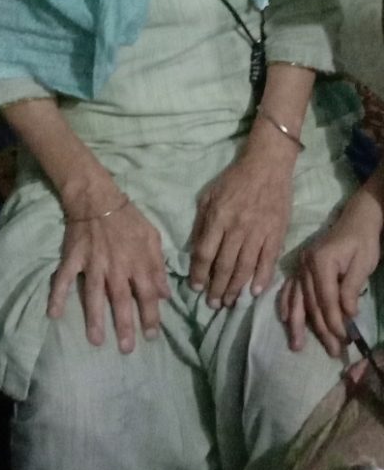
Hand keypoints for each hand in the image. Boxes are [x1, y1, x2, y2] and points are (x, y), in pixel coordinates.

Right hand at [48, 200, 169, 354]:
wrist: (97, 197)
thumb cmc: (128, 218)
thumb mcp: (151, 237)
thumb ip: (158, 265)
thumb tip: (165, 294)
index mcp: (137, 261)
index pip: (147, 294)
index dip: (150, 316)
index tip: (151, 337)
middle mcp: (115, 266)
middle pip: (121, 300)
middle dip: (125, 325)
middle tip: (127, 349)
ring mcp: (92, 263)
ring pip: (93, 294)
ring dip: (95, 318)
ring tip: (96, 341)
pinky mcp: (73, 258)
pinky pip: (63, 278)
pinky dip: (57, 295)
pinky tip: (53, 314)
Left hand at [189, 127, 294, 306]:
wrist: (267, 165)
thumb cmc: (235, 179)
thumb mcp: (209, 195)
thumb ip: (201, 222)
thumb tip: (193, 249)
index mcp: (218, 217)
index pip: (204, 253)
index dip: (198, 274)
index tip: (196, 288)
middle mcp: (237, 228)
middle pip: (224, 266)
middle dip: (216, 289)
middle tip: (213, 304)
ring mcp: (258, 232)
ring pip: (244, 268)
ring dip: (235, 289)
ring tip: (229, 303)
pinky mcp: (276, 234)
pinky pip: (267, 261)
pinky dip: (261, 279)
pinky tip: (254, 292)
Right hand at [279, 190, 383, 356]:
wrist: (355, 220)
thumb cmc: (362, 241)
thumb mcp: (363, 264)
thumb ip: (351, 288)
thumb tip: (347, 315)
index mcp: (321, 261)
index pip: (326, 298)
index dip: (334, 320)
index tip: (344, 339)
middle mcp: (305, 264)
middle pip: (311, 302)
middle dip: (321, 329)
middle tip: (331, 350)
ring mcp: (300, 266)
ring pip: (297, 299)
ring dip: (298, 324)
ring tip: (297, 345)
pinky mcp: (300, 268)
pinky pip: (290, 289)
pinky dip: (287, 304)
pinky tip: (285, 319)